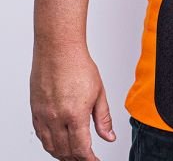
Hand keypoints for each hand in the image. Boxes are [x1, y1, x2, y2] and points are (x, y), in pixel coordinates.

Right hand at [30, 44, 115, 159]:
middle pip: (65, 151)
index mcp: (75, 114)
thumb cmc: (79, 66)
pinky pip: (41, 136)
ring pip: (51, 147)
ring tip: (74, 154)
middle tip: (87, 158)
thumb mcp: (99, 93)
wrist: (59, 51)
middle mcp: (56, 118)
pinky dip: (50, 144)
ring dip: (63, 154)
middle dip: (77, 158)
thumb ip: (103, 118)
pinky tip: (58, 143)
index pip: (81, 149)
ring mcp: (43, 116)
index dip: (89, 159)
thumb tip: (109, 136)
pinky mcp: (35, 111)